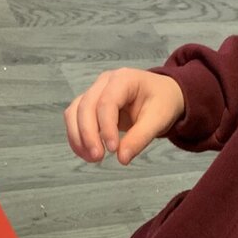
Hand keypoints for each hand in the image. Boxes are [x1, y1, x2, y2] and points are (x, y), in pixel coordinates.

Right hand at [64, 68, 184, 165]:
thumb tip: (121, 159)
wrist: (163, 95)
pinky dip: (77, 137)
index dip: (106, 127)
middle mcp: (104, 82)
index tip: (113, 150)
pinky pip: (75, 119)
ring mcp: (94, 92)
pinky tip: (87, 153)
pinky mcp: (90, 105)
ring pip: (74, 112)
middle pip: (85, 106)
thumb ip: (140, 138)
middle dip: (88, 134)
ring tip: (92, 158)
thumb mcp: (159, 120)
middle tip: (99, 157)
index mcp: (123, 79)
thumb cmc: (163, 103)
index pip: (107, 102)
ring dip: (78, 137)